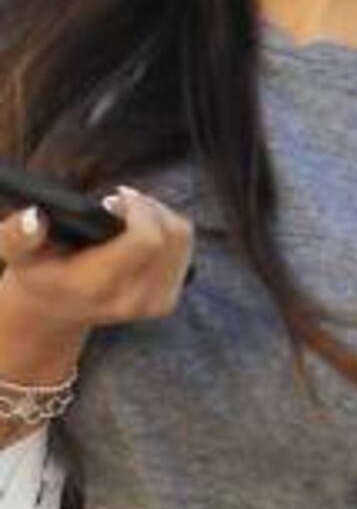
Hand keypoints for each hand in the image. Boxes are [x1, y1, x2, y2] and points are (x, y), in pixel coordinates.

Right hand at [0, 187, 193, 339]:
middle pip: (170, 234)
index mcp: (96, 287)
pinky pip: (186, 249)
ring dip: (160, 214)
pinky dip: (170, 230)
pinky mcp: (167, 302)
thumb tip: (34, 217)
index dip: (139, 209)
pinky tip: (142, 229)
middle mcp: (130, 300)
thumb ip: (19, 236)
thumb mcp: (18, 254)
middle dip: (149, 206)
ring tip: (130, 213)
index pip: (146, 240)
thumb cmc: (41, 272)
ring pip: (182, 237)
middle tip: (120, 201)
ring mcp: (153, 305)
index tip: (116, 198)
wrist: (56, 310)